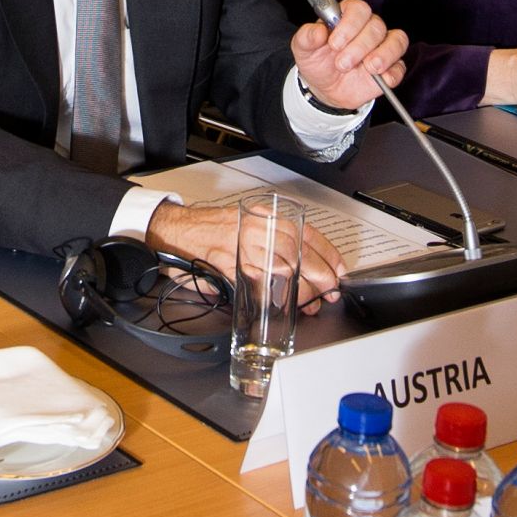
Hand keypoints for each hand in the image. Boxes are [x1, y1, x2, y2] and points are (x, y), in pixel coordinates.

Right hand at [146, 203, 344, 312]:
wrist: (177, 230)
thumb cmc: (211, 229)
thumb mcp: (247, 223)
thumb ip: (270, 240)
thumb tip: (300, 267)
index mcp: (263, 215)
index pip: (304, 232)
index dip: (327, 252)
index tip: (339, 268)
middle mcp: (254, 229)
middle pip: (298, 251)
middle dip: (320, 272)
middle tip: (331, 288)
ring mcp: (241, 248)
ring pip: (282, 268)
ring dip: (302, 287)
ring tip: (312, 300)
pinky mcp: (228, 266)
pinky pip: (257, 282)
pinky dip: (274, 294)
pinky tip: (283, 301)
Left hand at [290, 0, 407, 110]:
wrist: (324, 88)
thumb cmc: (317, 61)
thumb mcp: (303, 49)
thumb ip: (307, 36)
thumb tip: (318, 31)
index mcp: (347, 17)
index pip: (358, 9)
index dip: (349, 24)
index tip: (334, 43)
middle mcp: (368, 28)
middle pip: (376, 26)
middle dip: (359, 46)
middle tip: (342, 63)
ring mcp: (382, 46)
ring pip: (396, 41)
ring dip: (382, 55)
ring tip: (367, 68)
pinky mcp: (391, 66)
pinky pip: (400, 66)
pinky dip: (393, 72)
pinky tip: (381, 78)